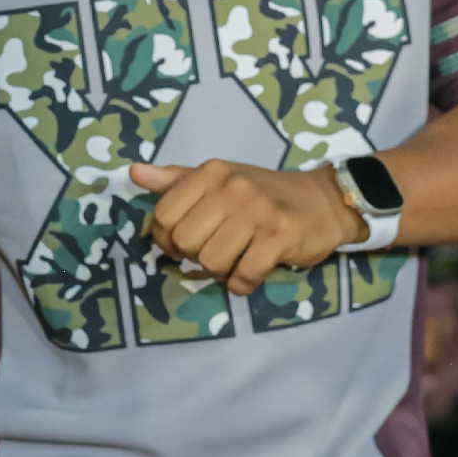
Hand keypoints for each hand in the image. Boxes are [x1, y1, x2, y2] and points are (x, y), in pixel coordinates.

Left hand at [131, 160, 361, 295]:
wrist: (323, 201)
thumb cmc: (262, 193)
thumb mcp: (218, 179)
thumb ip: (175, 179)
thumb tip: (134, 172)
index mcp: (211, 173)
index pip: (164, 215)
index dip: (166, 239)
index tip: (181, 244)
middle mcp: (232, 187)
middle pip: (185, 242)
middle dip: (195, 256)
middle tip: (215, 250)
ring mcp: (258, 211)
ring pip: (212, 262)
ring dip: (220, 271)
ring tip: (235, 259)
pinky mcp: (280, 236)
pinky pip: (243, 276)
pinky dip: (242, 284)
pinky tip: (249, 274)